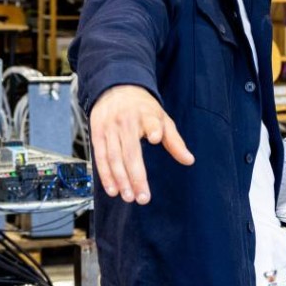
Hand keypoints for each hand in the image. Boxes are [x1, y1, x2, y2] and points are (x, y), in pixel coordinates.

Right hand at [89, 85, 193, 203]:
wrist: (116, 88)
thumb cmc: (143, 108)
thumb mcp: (162, 118)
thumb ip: (175, 141)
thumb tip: (189, 160)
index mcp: (146, 115)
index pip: (151, 122)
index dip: (153, 129)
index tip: (156, 138)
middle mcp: (126, 122)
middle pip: (130, 152)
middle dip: (136, 177)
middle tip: (143, 197)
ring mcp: (109, 128)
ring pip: (113, 157)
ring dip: (120, 180)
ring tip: (128, 197)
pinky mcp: (97, 134)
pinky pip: (100, 158)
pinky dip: (105, 175)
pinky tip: (112, 189)